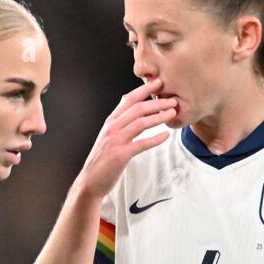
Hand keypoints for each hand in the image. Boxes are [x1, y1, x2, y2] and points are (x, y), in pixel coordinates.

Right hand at [75, 78, 177, 199]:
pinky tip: (166, 135)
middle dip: (156, 102)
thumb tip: (126, 99)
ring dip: (159, 116)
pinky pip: (141, 144)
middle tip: (173, 99)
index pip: (128, 100)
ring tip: (172, 113)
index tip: (159, 83)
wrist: (90, 181)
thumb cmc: (102, 159)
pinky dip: (155, 139)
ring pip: (140, 123)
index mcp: (110, 122)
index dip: (144, 89)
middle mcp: (112, 128)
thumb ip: (118, 119)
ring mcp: (115, 141)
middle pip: (137, 109)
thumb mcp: (108, 134)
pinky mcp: (120, 155)